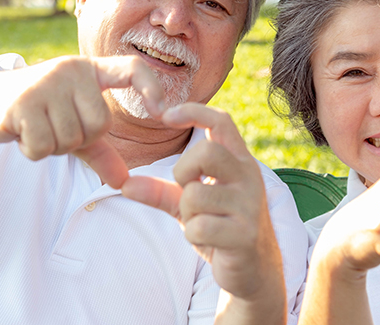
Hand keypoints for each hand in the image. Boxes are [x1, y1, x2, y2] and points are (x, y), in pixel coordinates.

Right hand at [0, 55, 164, 187]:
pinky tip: (21, 132)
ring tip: (36, 126)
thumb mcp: (72, 124)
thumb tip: (124, 182)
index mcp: (90, 70)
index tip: (163, 113)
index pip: (132, 69)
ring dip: (52, 146)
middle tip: (54, 126)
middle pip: (98, 125)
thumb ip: (100, 151)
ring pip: (69, 139)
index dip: (152, 88)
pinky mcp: (21, 102)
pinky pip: (43, 146)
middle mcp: (71, 70)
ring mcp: (45, 83)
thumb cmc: (39, 111)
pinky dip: (33, 150)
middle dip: (78, 139)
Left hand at [121, 103, 284, 303]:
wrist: (254, 269)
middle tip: (187, 190)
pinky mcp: (244, 234)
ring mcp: (249, 206)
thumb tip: (125, 185)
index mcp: (239, 161)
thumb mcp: (191, 204)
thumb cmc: (222, 226)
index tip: (166, 115)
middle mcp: (248, 177)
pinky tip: (209, 240)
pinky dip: (194, 235)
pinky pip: (199, 227)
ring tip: (203, 222)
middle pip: (206, 153)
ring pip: (195, 195)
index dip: (193, 111)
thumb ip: (161, 191)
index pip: (221, 121)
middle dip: (183, 172)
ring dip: (187, 213)